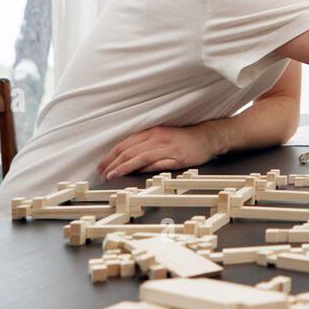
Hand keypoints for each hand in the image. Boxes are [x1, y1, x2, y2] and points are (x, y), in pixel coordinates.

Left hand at [96, 125, 217, 180]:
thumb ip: (144, 146)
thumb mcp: (161, 137)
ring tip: (113, 175)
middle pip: (130, 151)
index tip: (101, 166)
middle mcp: (157, 138)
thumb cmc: (183, 139)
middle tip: (102, 174)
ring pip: (140, 157)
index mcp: (151, 132)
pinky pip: (158, 164)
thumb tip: (125, 160)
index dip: (110, 156)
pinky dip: (145, 169)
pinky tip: (135, 175)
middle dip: (113, 163)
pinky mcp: (177, 158)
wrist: (207, 137)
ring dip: (124, 167)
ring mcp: (167, 148)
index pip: (125, 144)